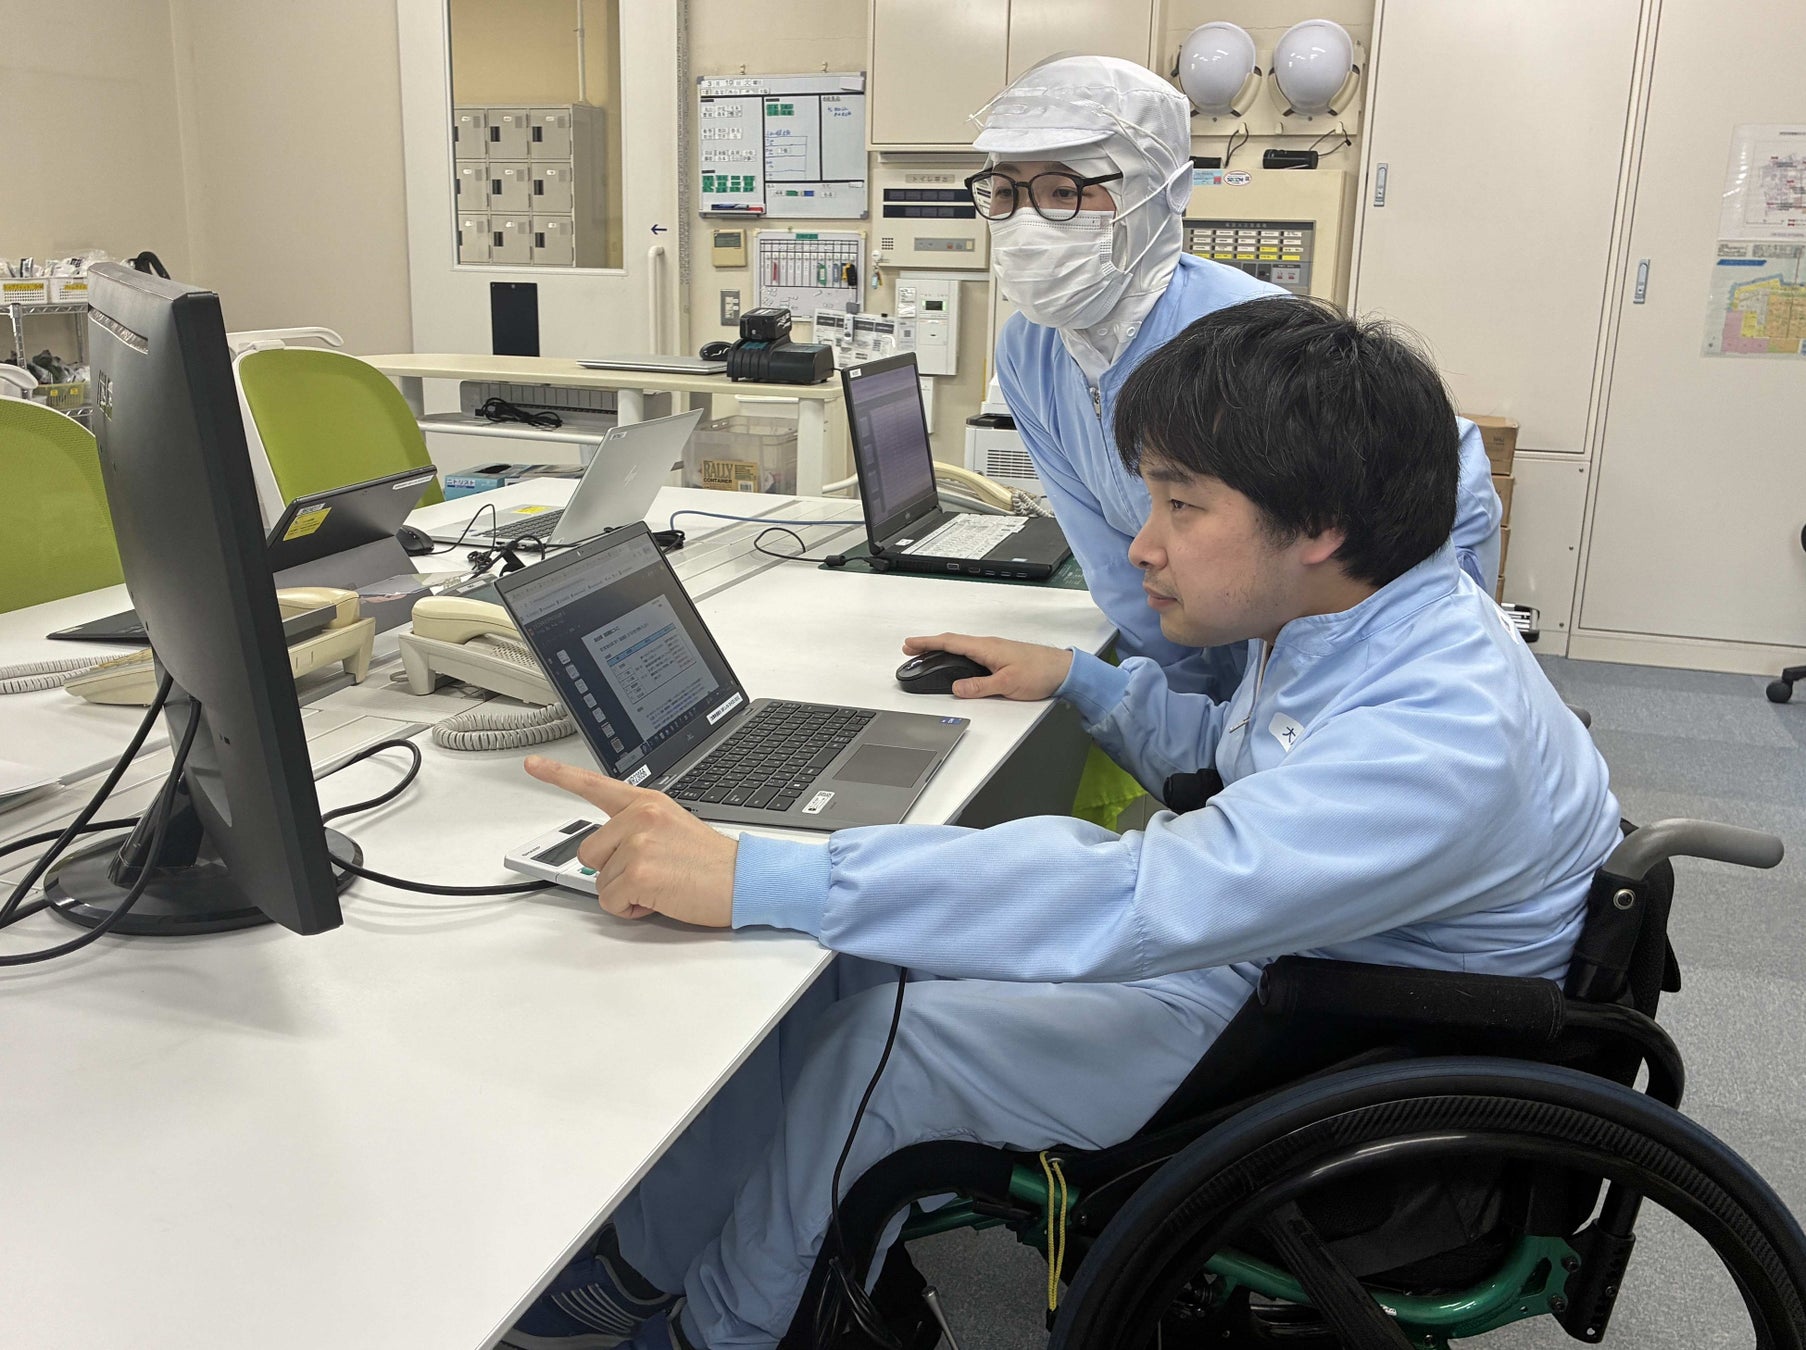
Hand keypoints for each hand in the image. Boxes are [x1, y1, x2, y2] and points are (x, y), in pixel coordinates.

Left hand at [523, 756, 736, 927]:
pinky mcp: (638, 872)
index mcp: (647, 802)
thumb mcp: (672, 827)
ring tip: (662, 883)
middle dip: (613, 871)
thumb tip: (607, 854)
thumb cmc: (712, 862)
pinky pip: (610, 902)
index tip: (532, 764)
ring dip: (625, 892)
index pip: (595, 784)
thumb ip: (636, 829)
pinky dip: (631, 909)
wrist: (744, 879)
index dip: (558, 775)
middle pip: (590, 851)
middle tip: (651, 871)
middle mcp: (639, 816)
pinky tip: (660, 896)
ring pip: (600, 880)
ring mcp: (637, 843)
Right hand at [901, 632, 1073, 700]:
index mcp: (986, 647)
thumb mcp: (1007, 684)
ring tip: (927, 656)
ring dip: (942, 650)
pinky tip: (955, 662)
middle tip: (910, 650)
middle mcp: (988, 645)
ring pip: (961, 648)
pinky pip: (971, 653)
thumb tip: (957, 688)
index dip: (927, 643)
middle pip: (952, 642)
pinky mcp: (1000, 657)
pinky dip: (956, 655)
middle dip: (929, 645)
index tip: (910, 644)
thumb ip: (980, 686)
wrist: (1064, 671)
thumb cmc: (1041, 672)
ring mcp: (994, 650)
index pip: (950, 642)